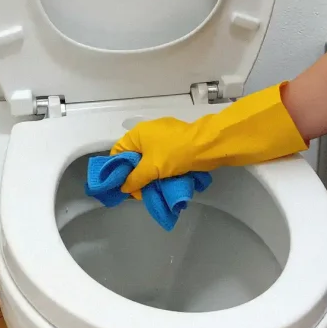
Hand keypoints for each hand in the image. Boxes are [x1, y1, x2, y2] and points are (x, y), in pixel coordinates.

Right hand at [110, 83, 307, 195]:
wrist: (209, 146)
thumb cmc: (177, 152)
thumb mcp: (152, 167)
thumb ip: (134, 179)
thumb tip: (123, 187)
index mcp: (138, 133)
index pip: (118, 152)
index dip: (117, 171)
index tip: (120, 188)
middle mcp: (149, 133)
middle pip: (134, 158)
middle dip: (137, 177)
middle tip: (140, 194)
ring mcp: (165, 139)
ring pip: (151, 162)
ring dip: (153, 177)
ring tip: (155, 192)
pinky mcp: (179, 146)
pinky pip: (165, 162)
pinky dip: (165, 173)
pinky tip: (168, 185)